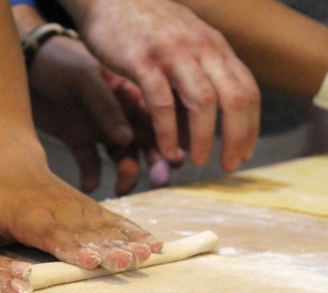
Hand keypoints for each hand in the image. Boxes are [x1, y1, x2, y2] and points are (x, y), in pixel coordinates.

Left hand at [0, 137, 162, 271]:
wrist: (7, 157)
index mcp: (26, 213)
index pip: (51, 232)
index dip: (70, 247)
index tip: (90, 261)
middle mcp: (56, 209)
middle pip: (85, 231)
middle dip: (108, 248)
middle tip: (129, 263)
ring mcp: (75, 206)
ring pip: (104, 224)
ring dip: (127, 240)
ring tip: (148, 254)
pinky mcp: (87, 206)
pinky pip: (112, 218)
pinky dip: (132, 230)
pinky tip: (152, 243)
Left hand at [28, 33, 173, 194]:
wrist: (23, 62)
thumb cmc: (57, 60)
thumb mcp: (83, 77)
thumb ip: (105, 105)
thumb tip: (127, 139)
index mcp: (126, 92)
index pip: (154, 117)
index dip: (167, 137)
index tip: (173, 159)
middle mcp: (117, 113)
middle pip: (144, 141)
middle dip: (153, 162)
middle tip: (158, 181)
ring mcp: (98, 127)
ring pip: (121, 156)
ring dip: (126, 173)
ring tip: (121, 189)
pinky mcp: (76, 138)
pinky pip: (89, 163)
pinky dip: (91, 176)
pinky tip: (88, 186)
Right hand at [72, 0, 259, 171]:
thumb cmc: (144, 26)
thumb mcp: (183, 43)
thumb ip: (197, 74)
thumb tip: (206, 122)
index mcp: (214, 46)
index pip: (247, 90)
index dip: (249, 127)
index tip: (242, 154)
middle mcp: (201, 48)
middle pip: (235, 98)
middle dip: (236, 137)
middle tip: (228, 165)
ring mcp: (172, 53)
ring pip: (203, 102)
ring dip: (204, 138)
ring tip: (197, 162)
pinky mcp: (142, 61)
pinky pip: (162, 102)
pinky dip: (168, 131)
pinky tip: (166, 149)